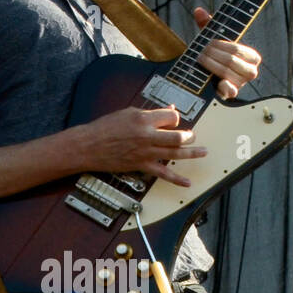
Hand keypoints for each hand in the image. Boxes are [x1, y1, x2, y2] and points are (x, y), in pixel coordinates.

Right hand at [80, 104, 206, 187]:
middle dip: (188, 135)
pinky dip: (176, 179)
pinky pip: (162, 174)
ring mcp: (145, 152)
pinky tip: (187, 182)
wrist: (89, 146)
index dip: (175, 118)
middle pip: (177, 136)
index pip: (171, 117)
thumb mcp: (128, 113)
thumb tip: (168, 110)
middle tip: (192, 136)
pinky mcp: (141, 166)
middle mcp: (147, 136)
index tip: (174, 120)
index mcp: (143, 119)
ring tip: (203, 152)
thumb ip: (149, 113)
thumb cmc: (106, 128)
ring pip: (174, 154)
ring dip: (191, 153)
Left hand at [193, 7, 261, 99]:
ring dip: (211, 65)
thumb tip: (198, 11)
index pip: (236, 49)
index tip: (208, 42)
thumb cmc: (216, 55)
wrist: (211, 76)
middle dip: (213, 55)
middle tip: (201, 51)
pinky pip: (231, 91)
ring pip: (227, 73)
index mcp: (252, 56)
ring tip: (200, 59)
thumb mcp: (214, 39)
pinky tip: (216, 81)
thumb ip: (208, 24)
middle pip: (231, 61)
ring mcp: (242, 83)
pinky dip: (224, 86)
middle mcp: (251, 71)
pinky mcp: (232, 94)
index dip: (220, 45)